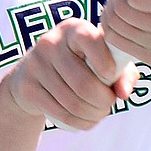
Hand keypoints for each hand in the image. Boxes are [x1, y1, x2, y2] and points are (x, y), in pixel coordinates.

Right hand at [2, 18, 137, 130]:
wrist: (32, 74)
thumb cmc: (80, 64)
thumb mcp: (103, 60)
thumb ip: (123, 73)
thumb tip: (124, 93)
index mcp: (74, 28)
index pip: (92, 41)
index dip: (108, 65)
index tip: (112, 76)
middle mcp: (52, 42)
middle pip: (83, 83)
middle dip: (103, 101)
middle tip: (109, 105)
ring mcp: (36, 64)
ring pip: (72, 102)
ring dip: (93, 115)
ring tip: (100, 113)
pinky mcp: (26, 87)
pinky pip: (59, 113)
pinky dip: (79, 122)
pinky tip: (87, 120)